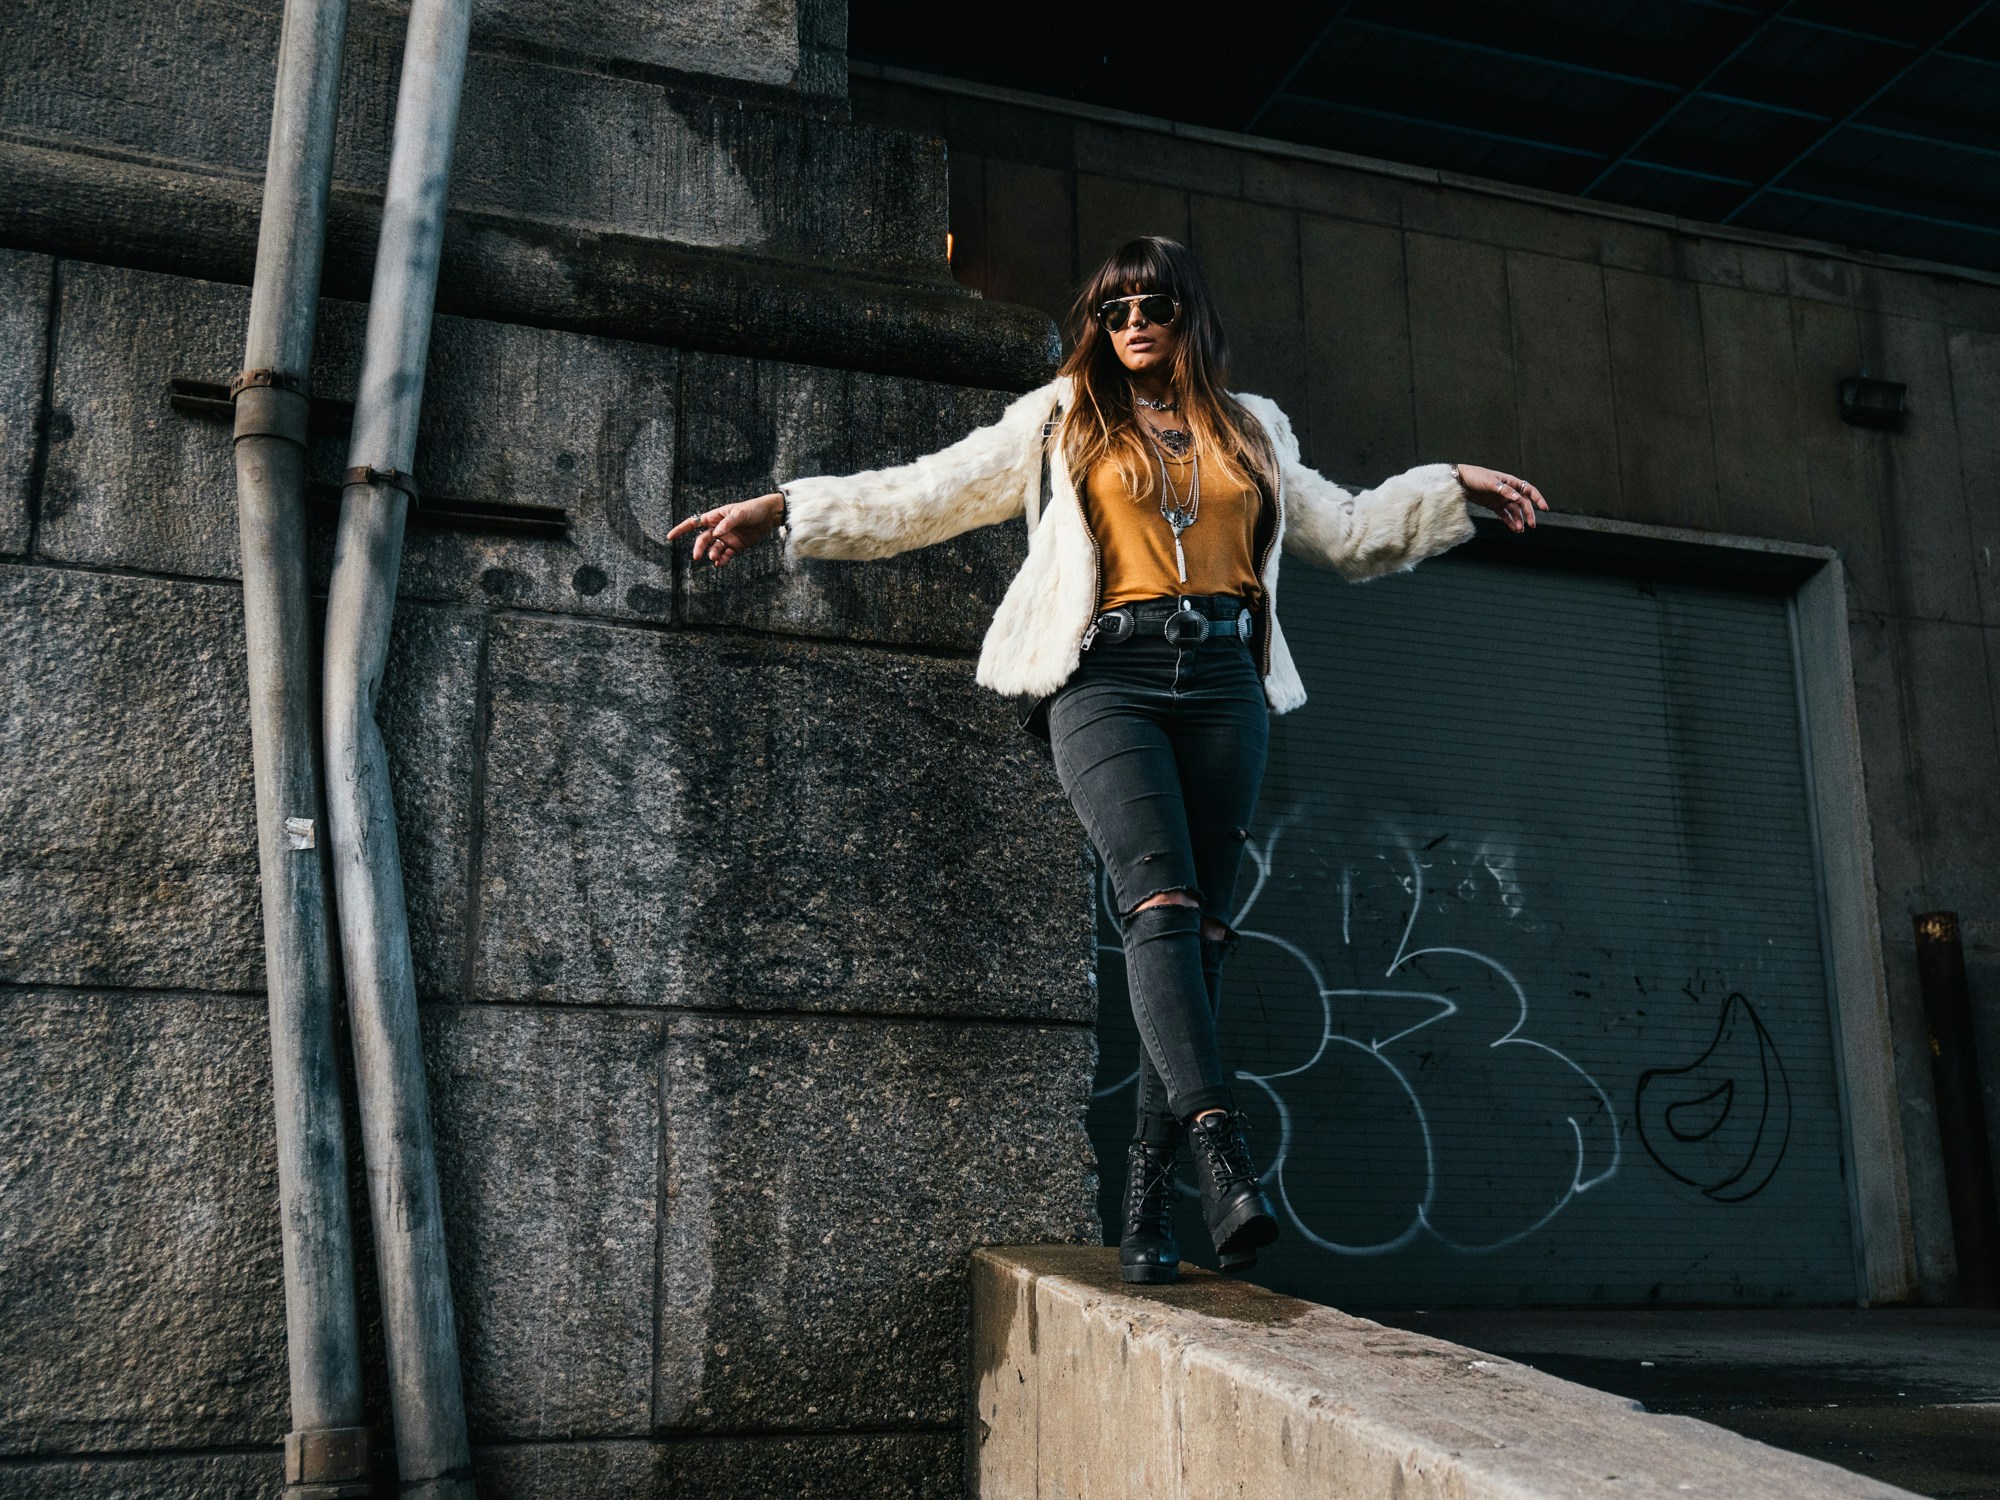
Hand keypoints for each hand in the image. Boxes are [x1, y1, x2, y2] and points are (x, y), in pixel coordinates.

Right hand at [665, 492, 784, 566]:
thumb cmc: (752, 509)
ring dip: (712, 554)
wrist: (769, 516)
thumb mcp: (740, 513)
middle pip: (703, 539)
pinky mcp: (736, 546)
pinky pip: (726, 555)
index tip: (670, 537)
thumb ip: (728, 523)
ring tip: (715, 558)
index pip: (694, 523)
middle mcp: (718, 528)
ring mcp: (726, 538)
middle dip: (698, 548)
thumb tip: (717, 533)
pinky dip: (722, 560)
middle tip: (697, 557)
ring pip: (714, 549)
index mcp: (715, 517)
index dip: (681, 529)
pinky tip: (720, 563)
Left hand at [1455, 464, 1546, 532]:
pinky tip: (1514, 529)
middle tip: (1532, 525)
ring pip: (1514, 511)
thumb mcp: (1490, 482)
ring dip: (1519, 520)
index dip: (1538, 499)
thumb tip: (1518, 498)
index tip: (1544, 508)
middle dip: (1528, 514)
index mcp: (1511, 482)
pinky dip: (1509, 522)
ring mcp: (1501, 498)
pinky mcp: (1493, 505)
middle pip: (1523, 503)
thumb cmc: (1476, 476)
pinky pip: (1504, 515)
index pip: (1529, 490)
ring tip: (1521, 530)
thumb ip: (1504, 490)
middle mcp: (1508, 491)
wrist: (1460, 481)